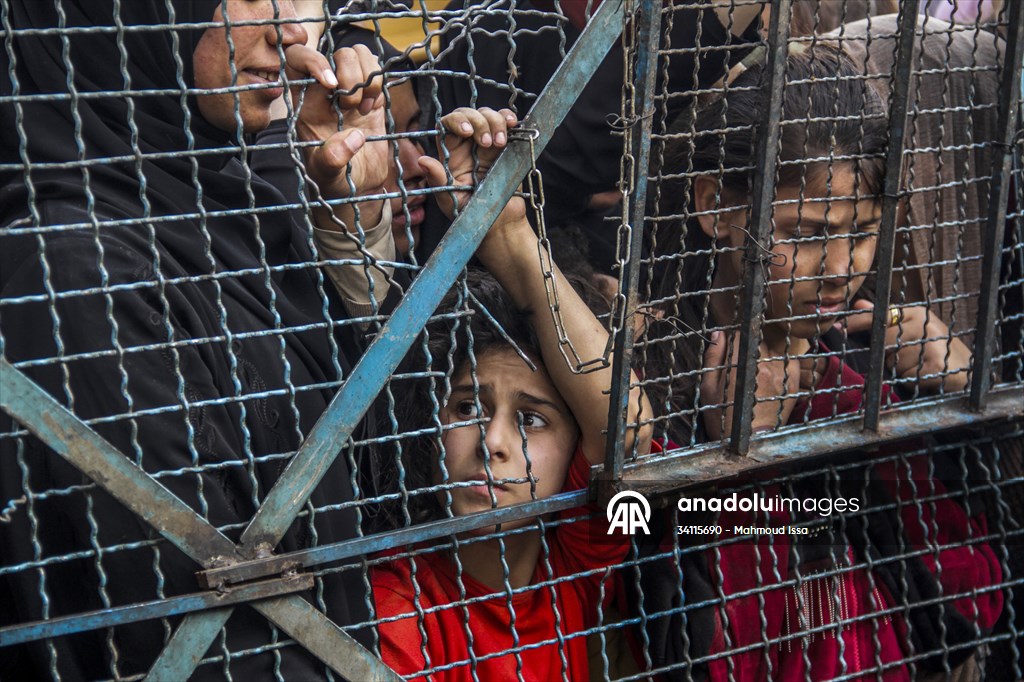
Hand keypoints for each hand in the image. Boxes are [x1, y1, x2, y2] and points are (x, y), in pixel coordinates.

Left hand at [285, 43, 387, 227]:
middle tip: (350, 106)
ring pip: (356, 54)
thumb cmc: (334, 180)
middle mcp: (324, 90)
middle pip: (334, 52)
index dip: (313, 60)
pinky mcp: (370, 94)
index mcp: (303, 102)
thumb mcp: (327, 175)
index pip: (297, 59)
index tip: (332, 85)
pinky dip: (378, 83)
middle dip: (348, 75)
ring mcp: (348, 89)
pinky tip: (374, 107)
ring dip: (366, 76)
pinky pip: (374, 68)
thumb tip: (352, 138)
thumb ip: (332, 159)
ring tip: (363, 107)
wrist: (357, 184)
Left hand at [418, 107, 524, 232]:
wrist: (500, 222)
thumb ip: (438, 180)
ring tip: (500, 143)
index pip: (447, 124)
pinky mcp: (507, 144)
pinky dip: (510, 118)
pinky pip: (508, 122)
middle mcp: (468, 143)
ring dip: (496, 122)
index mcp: (451, 153)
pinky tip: (513, 125)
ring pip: (488, 115)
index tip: (467, 131)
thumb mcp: (450, 200)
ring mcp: (488, 142)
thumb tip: (422, 161)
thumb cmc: (471, 213)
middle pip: (469, 114)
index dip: (456, 120)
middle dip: (479, 121)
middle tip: (487, 143)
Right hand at [700, 330, 799, 440]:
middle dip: (748, 346)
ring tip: (755, 368)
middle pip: (758, 340)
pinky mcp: (793, 383)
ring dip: (764, 353)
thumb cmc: (724, 417)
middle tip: (741, 362)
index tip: (731, 346)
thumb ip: (714, 357)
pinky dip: (780, 362)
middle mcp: (764, 365)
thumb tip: (719, 333)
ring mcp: (781, 373)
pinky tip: (772, 371)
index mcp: (741, 364)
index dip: (734, 339)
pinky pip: (789, 360)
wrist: (750, 441)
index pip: (740, 334)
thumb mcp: (708, 388)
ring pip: (773, 349)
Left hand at [843, 299, 970, 391]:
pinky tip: (924, 373)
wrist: (967, 369)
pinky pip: (904, 375)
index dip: (856, 322)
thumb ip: (886, 319)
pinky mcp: (934, 364)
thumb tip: (858, 305)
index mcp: (916, 312)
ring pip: (893, 361)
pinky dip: (910, 378)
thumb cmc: (934, 348)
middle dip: (889, 353)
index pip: (879, 316)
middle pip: (883, 342)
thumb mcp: (913, 328)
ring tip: (919, 363)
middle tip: (910, 354)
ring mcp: (930, 343)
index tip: (837, 326)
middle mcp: (923, 324)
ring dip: (900, 367)